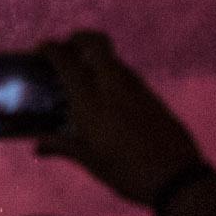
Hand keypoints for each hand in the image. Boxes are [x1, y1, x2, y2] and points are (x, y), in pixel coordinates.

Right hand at [36, 31, 206, 209]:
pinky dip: (112, 74)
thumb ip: (63, 147)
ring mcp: (136, 89)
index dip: (51, 49)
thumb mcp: (92, 162)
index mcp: (92, 104)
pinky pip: (127, 74)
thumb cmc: (129, 173)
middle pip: (96, 43)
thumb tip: (38, 146)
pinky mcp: (152, 96)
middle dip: (78, 38)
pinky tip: (108, 97)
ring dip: (96, 58)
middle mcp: (114, 89)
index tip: (41, 49)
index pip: (68, 63)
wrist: (178, 178)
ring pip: (113, 58)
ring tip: (84, 77)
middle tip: (66, 49)